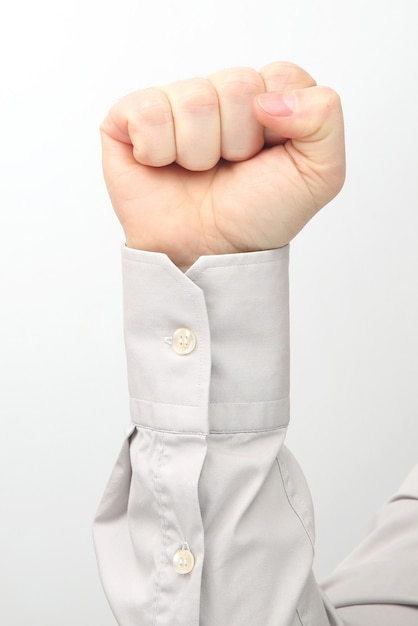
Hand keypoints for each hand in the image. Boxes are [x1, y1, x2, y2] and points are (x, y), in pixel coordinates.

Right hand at [101, 62, 344, 269]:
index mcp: (265, 99)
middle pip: (237, 83)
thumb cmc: (257, 215)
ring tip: (197, 172)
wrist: (208, 254)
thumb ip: (325, 118)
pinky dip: (158, 150)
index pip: (280, 75)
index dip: (277, 126)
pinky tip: (163, 165)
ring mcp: (174, 104)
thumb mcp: (320, 175)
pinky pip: (147, 110)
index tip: (266, 159)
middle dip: (238, 142)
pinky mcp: (130, 118)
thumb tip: (269, 98)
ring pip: (194, 99)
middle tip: (229, 169)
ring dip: (200, 151)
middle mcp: (220, 95)